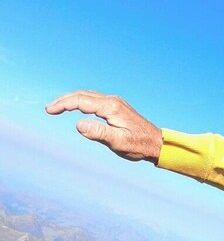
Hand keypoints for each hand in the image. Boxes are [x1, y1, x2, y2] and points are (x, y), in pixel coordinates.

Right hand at [45, 90, 161, 162]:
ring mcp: (115, 103)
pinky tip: (78, 107)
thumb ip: (99, 133)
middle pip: (82, 95)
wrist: (157, 143)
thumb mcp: (118, 142)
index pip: (81, 101)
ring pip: (88, 95)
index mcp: (111, 108)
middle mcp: (112, 101)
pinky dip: (82, 101)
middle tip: (49, 109)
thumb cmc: (139, 145)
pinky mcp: (117, 107)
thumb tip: (78, 124)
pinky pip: (95, 99)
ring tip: (59, 107)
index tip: (49, 110)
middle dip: (64, 100)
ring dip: (72, 99)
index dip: (63, 104)